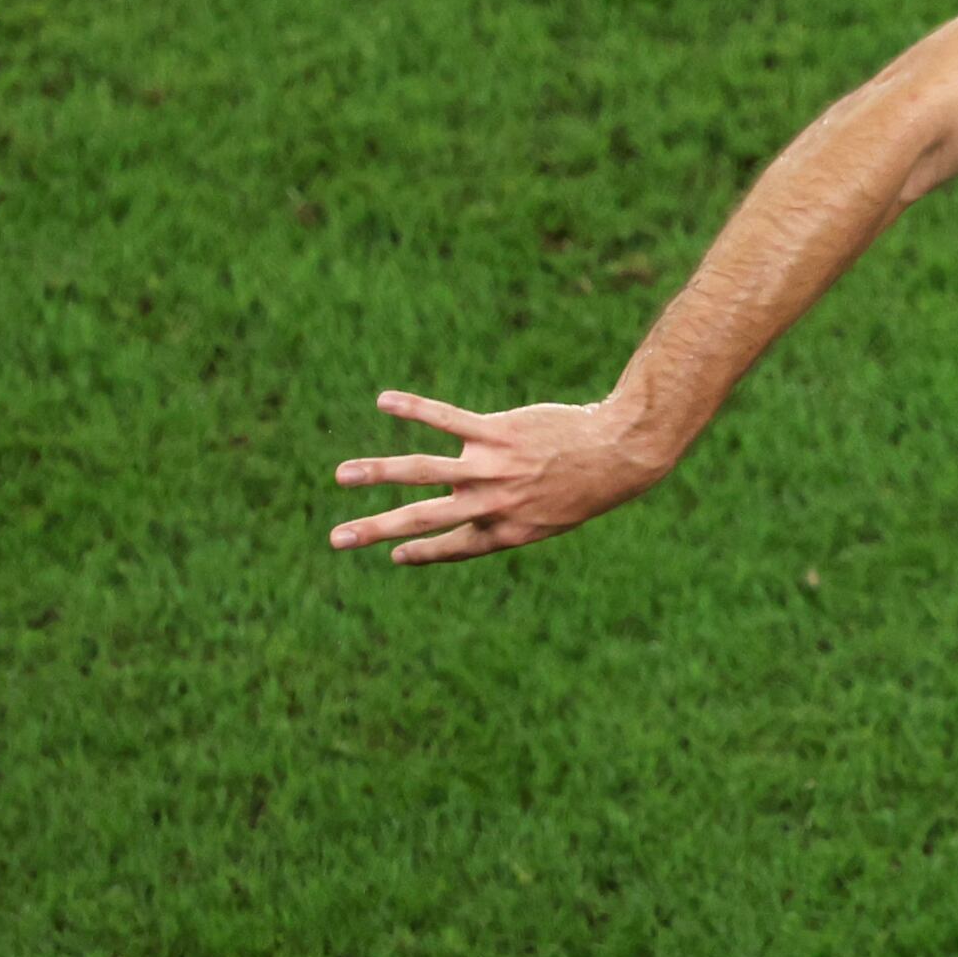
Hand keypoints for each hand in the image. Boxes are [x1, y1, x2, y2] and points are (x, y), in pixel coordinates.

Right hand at [328, 390, 671, 565]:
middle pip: (422, 518)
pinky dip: (413, 409)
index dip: (423, 552)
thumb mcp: (555, 514)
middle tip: (337, 539)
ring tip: (342, 475)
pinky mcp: (496, 432)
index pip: (453, 546)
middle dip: (376, 529)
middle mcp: (492, 503)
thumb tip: (471, 499)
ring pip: (422, 471)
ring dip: (377, 472)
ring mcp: (491, 468)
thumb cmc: (590, 483)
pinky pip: (445, 420)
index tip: (395, 555)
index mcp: (507, 531)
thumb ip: (512, 513)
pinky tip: (385, 401)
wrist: (620, 451)